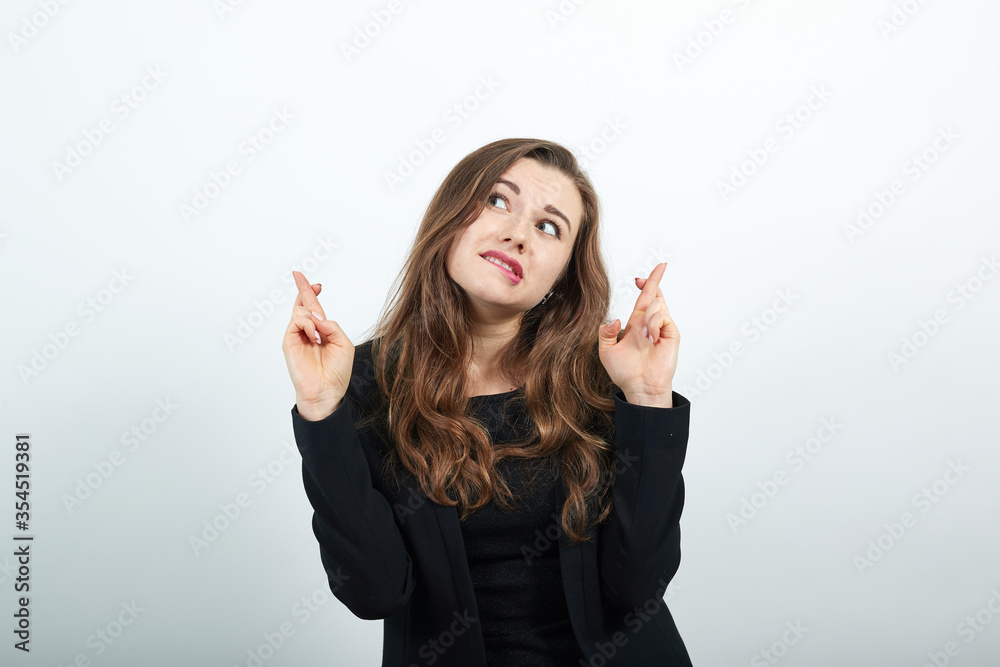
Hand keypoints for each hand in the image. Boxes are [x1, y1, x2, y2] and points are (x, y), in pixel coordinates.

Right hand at [281, 270, 354, 419]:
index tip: (318, 284)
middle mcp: (308, 332)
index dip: (314, 293)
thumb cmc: (337, 371)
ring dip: (313, 318)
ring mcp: (297, 336)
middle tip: (299, 275)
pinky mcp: (289, 341)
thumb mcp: (343, 343)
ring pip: (300, 312)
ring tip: (320, 337)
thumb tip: (316, 316)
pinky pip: (297, 322)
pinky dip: (308, 325)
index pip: (315, 309)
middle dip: (303, 288)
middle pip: (302, 304)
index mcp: (322, 331)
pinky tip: (316, 338)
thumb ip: (331, 325)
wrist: (326, 390)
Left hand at [597, 263, 678, 406]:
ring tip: (644, 336)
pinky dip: (653, 324)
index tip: (638, 277)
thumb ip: (605, 333)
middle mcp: (650, 323)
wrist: (639, 387)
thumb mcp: (606, 351)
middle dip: (655, 279)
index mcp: (636, 324)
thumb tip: (616, 319)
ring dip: (647, 317)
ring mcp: (662, 328)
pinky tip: (650, 338)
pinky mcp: (671, 334)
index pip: (642, 299)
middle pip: (655, 294)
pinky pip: (663, 316)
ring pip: (657, 304)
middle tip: (656, 269)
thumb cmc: (625, 373)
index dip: (644, 285)